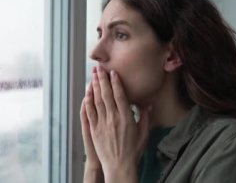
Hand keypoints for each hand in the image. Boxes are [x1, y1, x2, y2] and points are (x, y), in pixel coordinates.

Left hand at [84, 66, 150, 181]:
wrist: (120, 167)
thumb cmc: (133, 151)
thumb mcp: (144, 134)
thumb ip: (145, 118)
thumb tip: (149, 104)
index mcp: (126, 118)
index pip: (120, 96)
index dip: (116, 83)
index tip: (113, 72)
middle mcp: (113, 118)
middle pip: (106, 95)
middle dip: (102, 80)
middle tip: (98, 68)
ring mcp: (102, 124)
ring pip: (97, 101)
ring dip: (94, 87)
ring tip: (92, 76)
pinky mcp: (94, 130)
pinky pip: (90, 113)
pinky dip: (88, 102)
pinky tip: (87, 94)